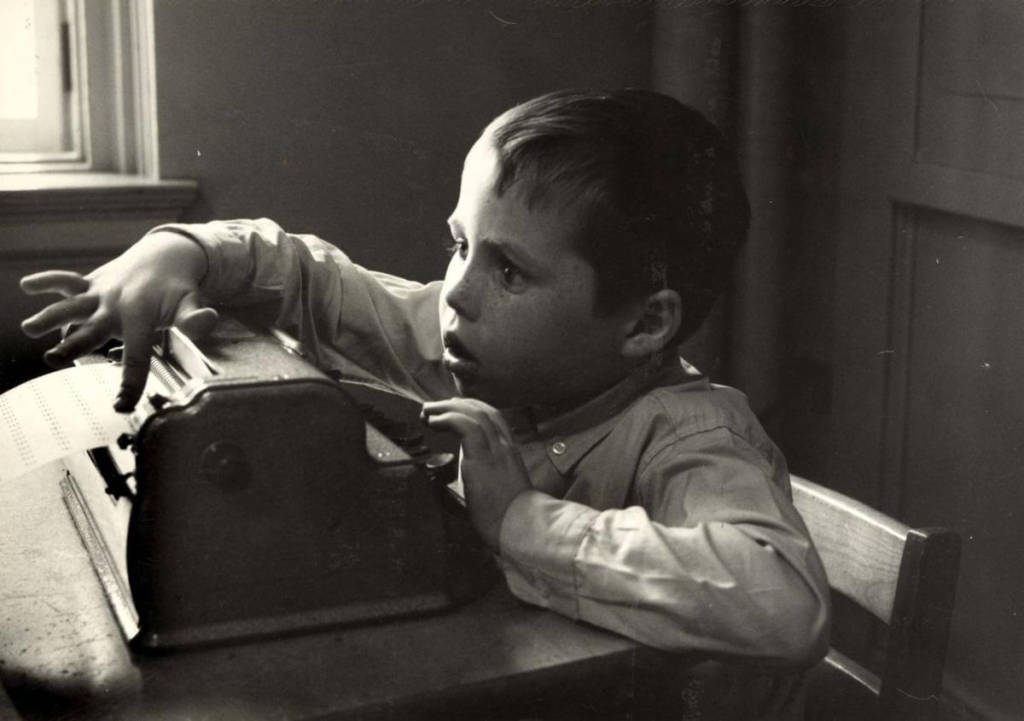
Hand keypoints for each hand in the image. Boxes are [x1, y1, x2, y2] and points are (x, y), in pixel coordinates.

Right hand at [20, 231, 216, 411]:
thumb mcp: (190, 302)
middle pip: (93, 330)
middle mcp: (116, 305)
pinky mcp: (90, 284)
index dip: (130, 382)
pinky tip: (27, 284)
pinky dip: (48, 281)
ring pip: (72, 305)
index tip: (121, 406)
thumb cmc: (178, 288)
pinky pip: (67, 280)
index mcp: (142, 316)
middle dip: (74, 344)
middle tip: (54, 358)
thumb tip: (208, 320)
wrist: (166, 255)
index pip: (136, 356)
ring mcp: (100, 294)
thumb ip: (194, 317)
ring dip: (51, 315)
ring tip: (29, 328)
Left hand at [421, 397, 531, 548]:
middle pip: (482, 411)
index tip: (453, 408)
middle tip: (434, 407)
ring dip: (447, 408)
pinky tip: (433, 422)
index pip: (494, 418)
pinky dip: (447, 419)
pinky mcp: (483, 458)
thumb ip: (484, 477)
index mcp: (509, 452)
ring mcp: (495, 450)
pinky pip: (464, 427)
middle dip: (456, 404)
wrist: (521, 527)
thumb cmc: (510, 518)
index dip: (472, 409)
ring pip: (473, 414)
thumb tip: (463, 478)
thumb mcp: (498, 490)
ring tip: (427, 411)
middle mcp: (504, 446)